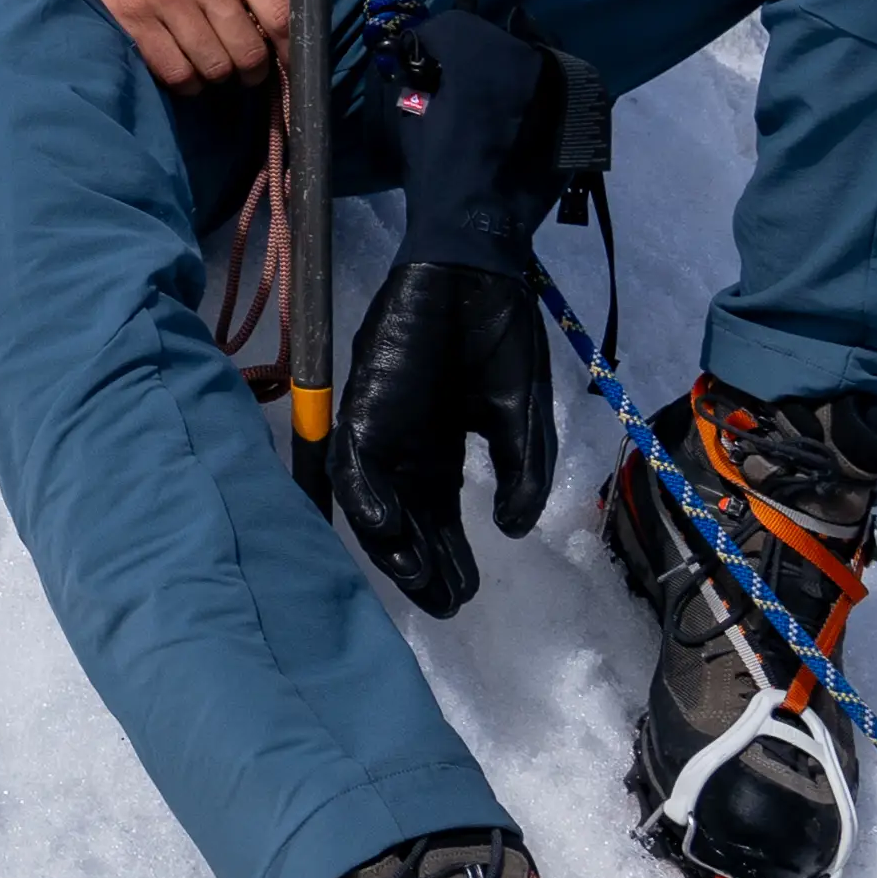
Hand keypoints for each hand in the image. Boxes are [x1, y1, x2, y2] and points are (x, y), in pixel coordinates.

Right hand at [30, 0, 286, 90]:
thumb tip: (271, 22)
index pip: (280, 13)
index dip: (291, 49)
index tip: (290, 64)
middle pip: (247, 51)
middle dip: (251, 71)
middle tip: (244, 71)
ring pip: (212, 68)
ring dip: (215, 77)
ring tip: (210, 68)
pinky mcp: (131, 18)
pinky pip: (173, 71)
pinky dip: (184, 81)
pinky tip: (182, 70)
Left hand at [322, 259, 560, 615]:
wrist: (478, 272)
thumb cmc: (499, 337)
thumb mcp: (521, 418)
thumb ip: (520, 475)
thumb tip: (513, 532)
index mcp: (441, 454)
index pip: (439, 520)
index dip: (450, 560)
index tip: (466, 598)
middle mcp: (405, 449)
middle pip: (406, 521)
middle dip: (422, 566)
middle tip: (443, 605)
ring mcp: (381, 425)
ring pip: (374, 498)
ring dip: (392, 541)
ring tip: (418, 580)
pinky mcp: (364, 400)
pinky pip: (355, 455)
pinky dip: (366, 493)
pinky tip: (388, 524)